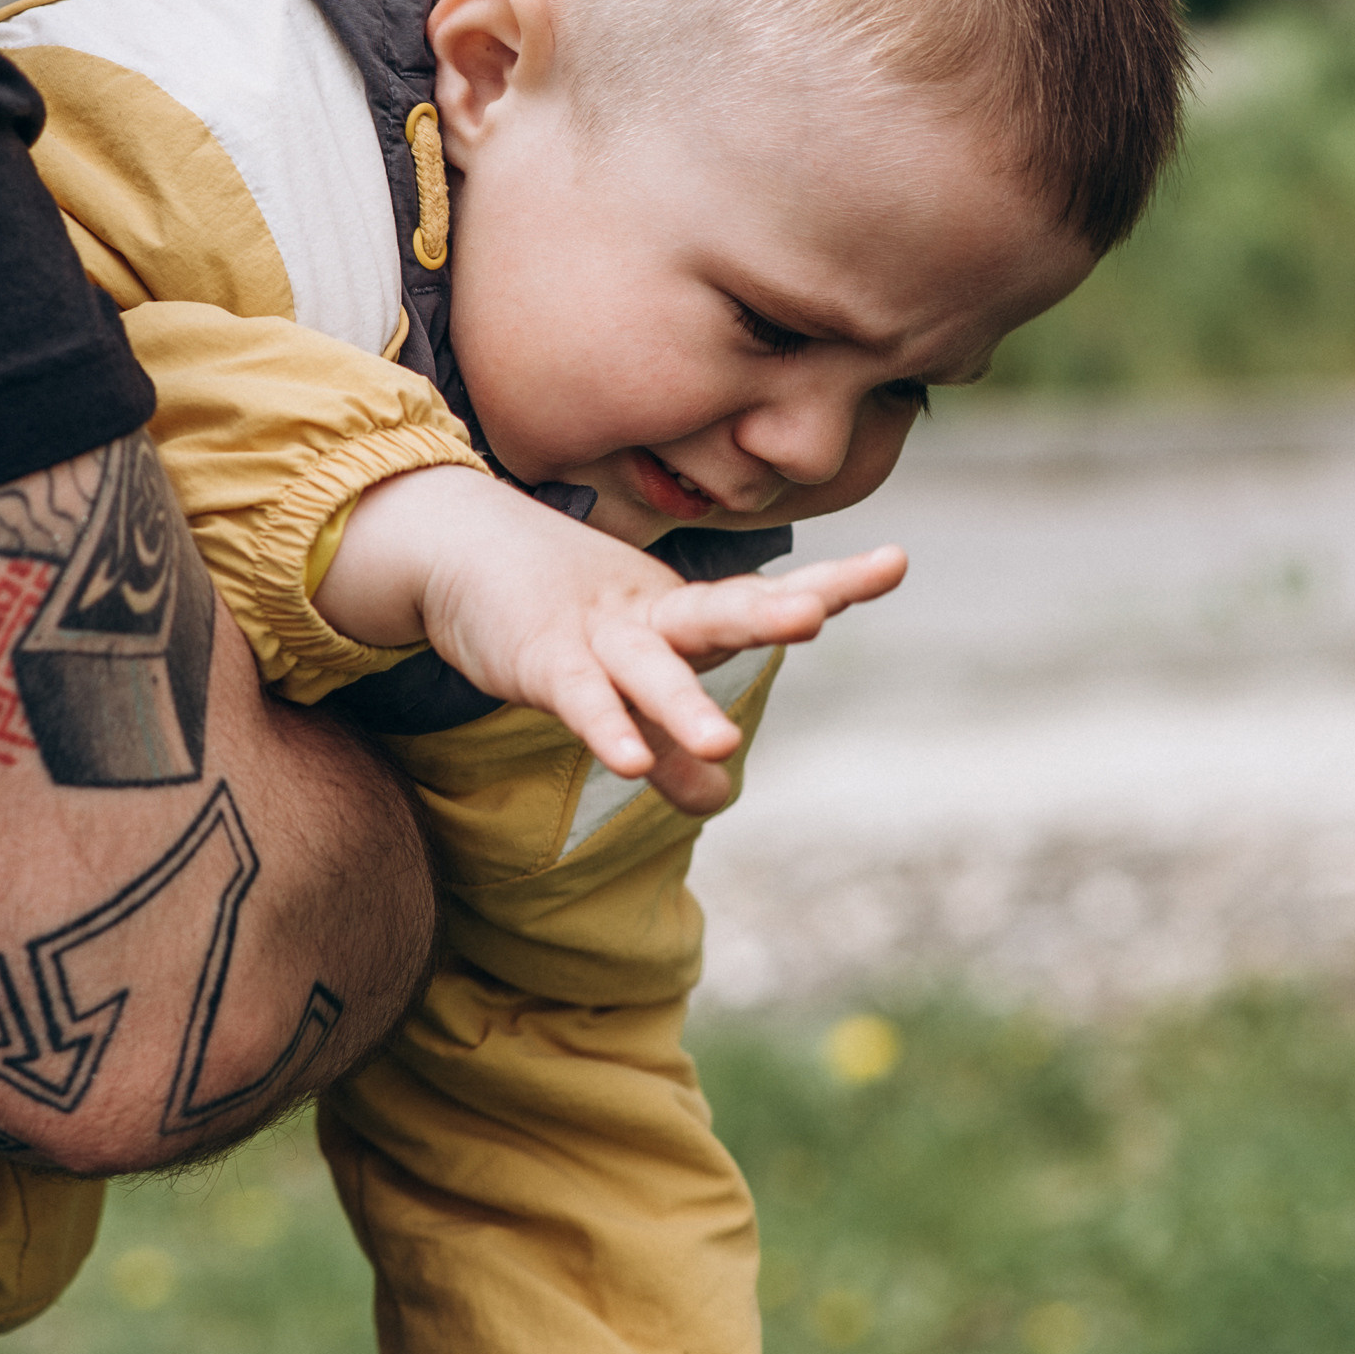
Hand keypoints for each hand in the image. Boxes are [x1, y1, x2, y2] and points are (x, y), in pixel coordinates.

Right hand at [316, 464, 903, 815]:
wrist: (457, 553)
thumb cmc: (558, 616)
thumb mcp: (624, 680)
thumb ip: (671, 743)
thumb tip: (717, 800)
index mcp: (682, 613)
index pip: (762, 599)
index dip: (831, 582)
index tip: (897, 562)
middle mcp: (651, 616)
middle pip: (720, 610)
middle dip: (772, 611)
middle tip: (819, 613)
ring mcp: (596, 634)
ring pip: (648, 668)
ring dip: (682, 705)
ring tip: (723, 742)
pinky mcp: (543, 659)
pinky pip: (579, 700)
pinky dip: (603, 728)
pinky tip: (627, 765)